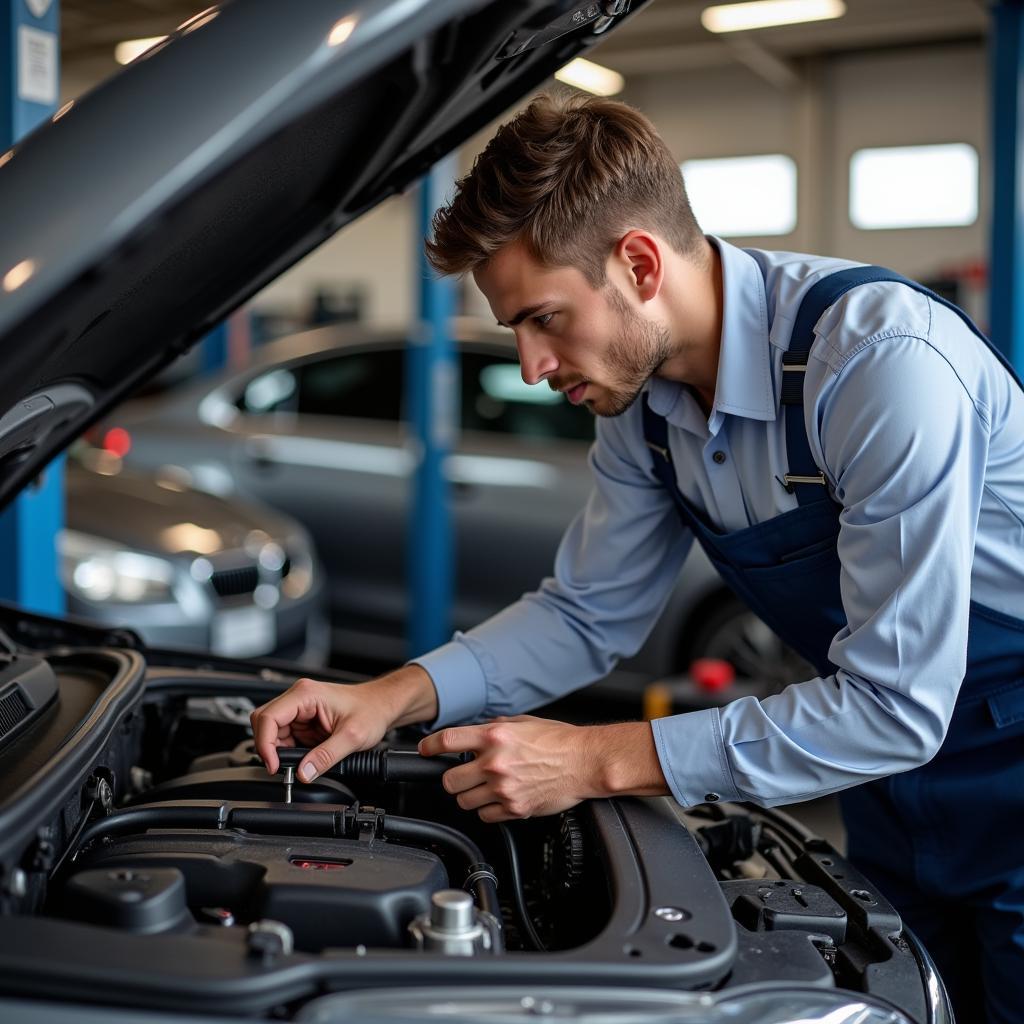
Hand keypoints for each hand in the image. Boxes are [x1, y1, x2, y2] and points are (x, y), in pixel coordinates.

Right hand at [251, 665, 437, 781]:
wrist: (383, 705)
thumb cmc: (371, 710)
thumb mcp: (352, 736)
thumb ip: (326, 756)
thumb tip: (303, 773)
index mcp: (306, 694)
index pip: (268, 717)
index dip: (265, 743)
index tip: (273, 765)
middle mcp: (299, 698)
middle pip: (265, 723)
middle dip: (269, 747)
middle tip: (281, 768)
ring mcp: (300, 709)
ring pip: (273, 732)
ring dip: (280, 751)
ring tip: (299, 763)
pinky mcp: (304, 721)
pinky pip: (285, 737)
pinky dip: (289, 751)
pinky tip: (303, 757)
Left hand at [418, 715, 599, 822]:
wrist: (585, 762)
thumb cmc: (559, 741)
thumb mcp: (523, 722)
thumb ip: (495, 727)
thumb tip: (476, 733)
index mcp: (495, 736)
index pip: (447, 741)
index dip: (429, 747)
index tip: (425, 750)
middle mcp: (496, 762)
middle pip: (449, 780)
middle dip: (452, 778)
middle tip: (461, 775)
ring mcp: (504, 789)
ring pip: (464, 801)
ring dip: (469, 796)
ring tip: (483, 788)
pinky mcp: (515, 809)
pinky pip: (485, 816)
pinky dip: (487, 810)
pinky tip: (498, 799)